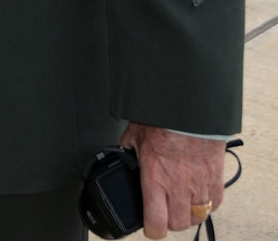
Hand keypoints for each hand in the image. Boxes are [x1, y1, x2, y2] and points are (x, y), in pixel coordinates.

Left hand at [121, 123, 227, 237]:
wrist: (188, 108)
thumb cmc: (160, 119)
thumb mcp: (133, 136)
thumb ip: (128, 153)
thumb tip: (120, 159)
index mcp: (155, 178)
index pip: (156, 222)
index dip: (152, 230)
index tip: (149, 226)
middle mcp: (179, 186)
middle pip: (178, 224)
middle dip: (170, 222)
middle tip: (164, 212)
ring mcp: (200, 184)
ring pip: (198, 217)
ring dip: (189, 214)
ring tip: (181, 203)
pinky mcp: (216, 178)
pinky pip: (216, 203)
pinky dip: (208, 203)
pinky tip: (198, 193)